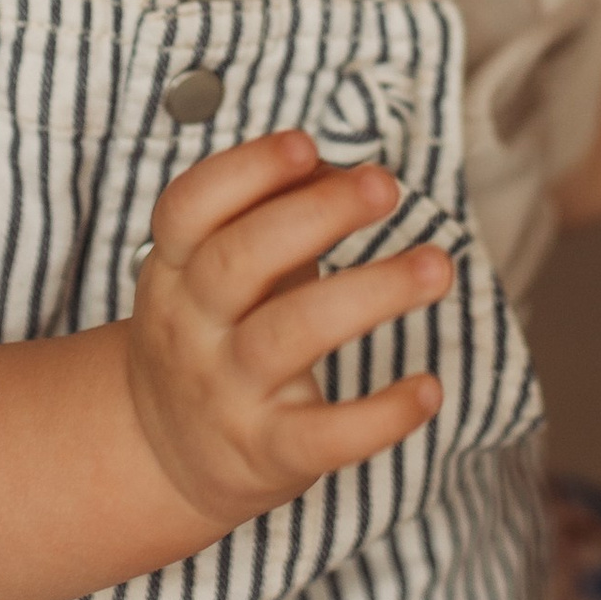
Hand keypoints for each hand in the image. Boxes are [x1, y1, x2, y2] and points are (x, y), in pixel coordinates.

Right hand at [125, 129, 451, 534]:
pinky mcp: (267, 452)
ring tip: (436, 267)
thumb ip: (276, 215)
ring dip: (370, 293)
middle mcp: (192, 326)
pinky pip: (323, 437)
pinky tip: (429, 388)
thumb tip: (350, 172)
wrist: (164, 455)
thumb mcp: (219, 271)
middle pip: (239, 259)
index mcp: (177, 269)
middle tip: (385, 187)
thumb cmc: (218, 335)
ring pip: (289, 336)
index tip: (307, 144)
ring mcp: (226, 392)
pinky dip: (380, 415)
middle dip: (316, 215)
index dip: (244, 172)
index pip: (189, 208)